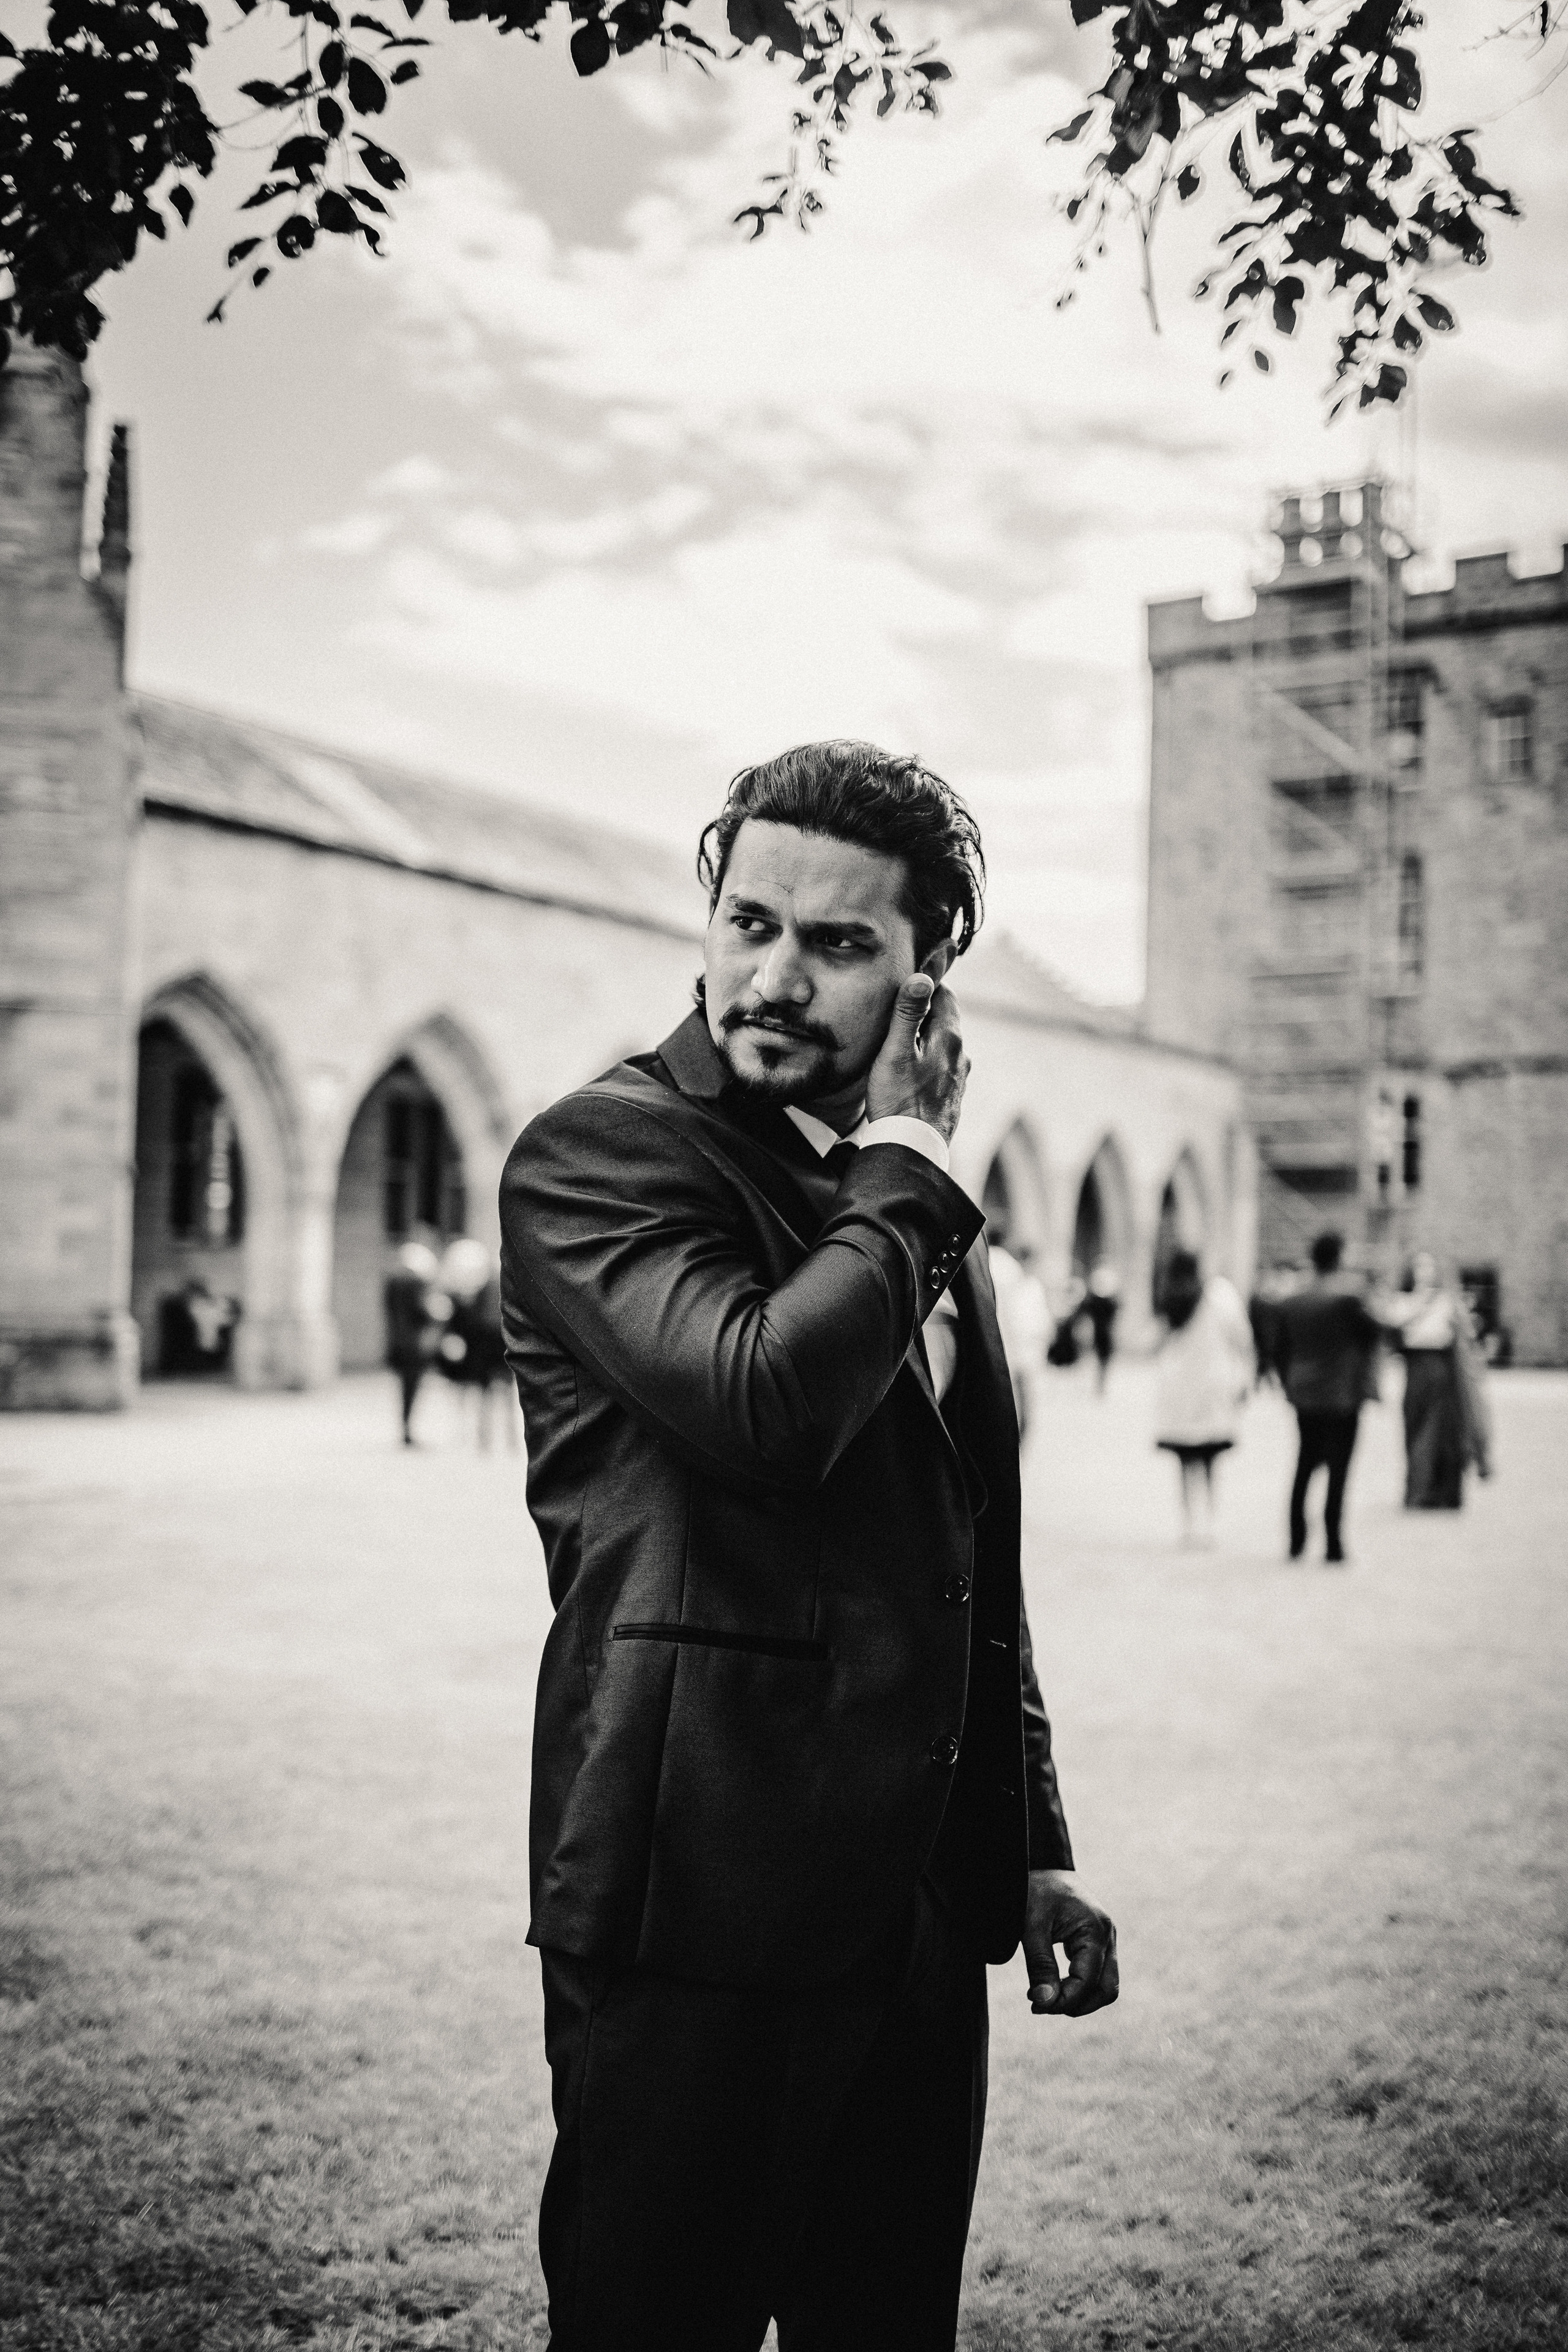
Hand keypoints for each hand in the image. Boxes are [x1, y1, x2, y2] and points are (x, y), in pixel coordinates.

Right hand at [864, 975, 968, 1142]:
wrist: (912, 1150)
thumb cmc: (898, 1102)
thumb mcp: (895, 1053)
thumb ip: (907, 1014)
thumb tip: (921, 978)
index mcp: (949, 1039)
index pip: (944, 995)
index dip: (925, 986)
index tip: (906, 984)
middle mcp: (960, 1056)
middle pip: (944, 1020)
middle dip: (923, 1012)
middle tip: (896, 1011)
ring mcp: (959, 1077)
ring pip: (942, 1045)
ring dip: (924, 1038)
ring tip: (898, 1042)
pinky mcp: (952, 1096)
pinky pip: (941, 1067)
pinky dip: (926, 1060)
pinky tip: (908, 1071)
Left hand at [1023, 1869, 1118, 2017]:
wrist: (1043, 1862)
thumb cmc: (1036, 1890)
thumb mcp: (1032, 1926)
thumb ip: (1040, 1965)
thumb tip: (1044, 2003)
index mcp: (1095, 1930)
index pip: (1087, 1982)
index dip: (1064, 2001)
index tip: (1035, 2006)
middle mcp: (1108, 1936)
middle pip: (1106, 1990)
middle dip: (1076, 2005)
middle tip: (1042, 2006)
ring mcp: (1107, 1939)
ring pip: (1104, 1985)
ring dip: (1078, 1998)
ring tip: (1045, 1999)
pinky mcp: (1098, 1941)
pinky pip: (1097, 1974)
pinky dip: (1079, 1986)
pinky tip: (1052, 1985)